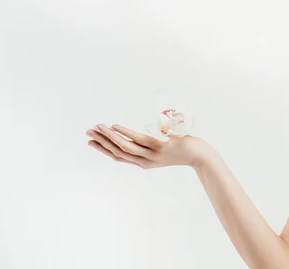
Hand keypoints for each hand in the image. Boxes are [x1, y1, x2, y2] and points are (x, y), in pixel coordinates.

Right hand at [86, 124, 217, 168]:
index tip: (90, 142)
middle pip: (118, 152)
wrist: (201, 156)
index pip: (119, 157)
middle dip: (101, 142)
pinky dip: (125, 132)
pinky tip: (115, 126)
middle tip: (87, 132)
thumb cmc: (183, 150)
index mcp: (144, 163)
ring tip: (98, 127)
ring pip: (125, 146)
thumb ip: (151, 145)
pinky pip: (139, 139)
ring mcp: (152, 155)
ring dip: (109, 136)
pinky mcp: (160, 146)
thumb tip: (142, 134)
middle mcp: (146, 161)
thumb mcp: (163, 149)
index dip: (103, 150)